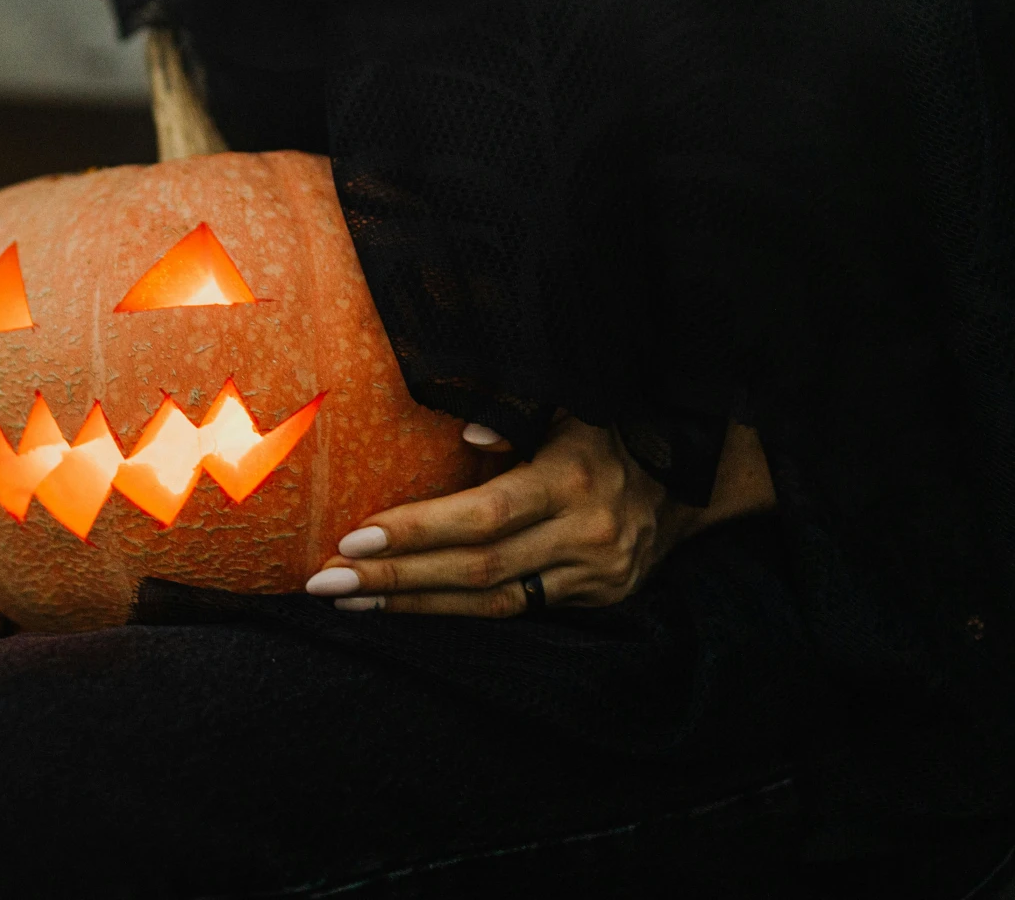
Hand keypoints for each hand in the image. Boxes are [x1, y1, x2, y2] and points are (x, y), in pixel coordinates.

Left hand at [303, 415, 695, 615]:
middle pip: (476, 567)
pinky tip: (400, 606)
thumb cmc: (607, 430)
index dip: (420, 529)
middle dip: (395, 575)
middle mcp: (584, 535)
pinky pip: (511, 612)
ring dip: (412, 603)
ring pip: (489, 602)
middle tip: (324, 581)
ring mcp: (591, 576)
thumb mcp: (570, 403)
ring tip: (347, 600)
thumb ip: (517, 407)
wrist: (690, 483)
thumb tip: (467, 427)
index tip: (353, 537)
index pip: (485, 514)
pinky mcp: (593, 601)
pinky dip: (451, 611)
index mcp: (573, 479)